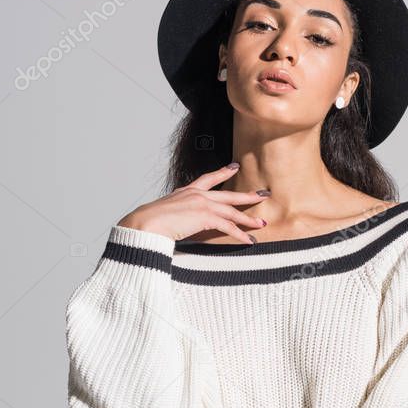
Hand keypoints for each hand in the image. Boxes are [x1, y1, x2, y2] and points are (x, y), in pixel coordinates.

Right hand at [116, 162, 270, 244]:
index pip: (208, 178)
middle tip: (263, 193)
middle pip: (228, 194)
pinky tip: (249, 240)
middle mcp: (197, 194)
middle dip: (247, 195)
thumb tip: (177, 223)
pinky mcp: (205, 217)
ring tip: (261, 223)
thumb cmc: (149, 221)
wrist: (145, 223)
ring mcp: (202, 204)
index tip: (234, 166)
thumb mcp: (165, 212)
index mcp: (186, 191)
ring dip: (248, 219)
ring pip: (232, 211)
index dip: (223, 172)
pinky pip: (228, 227)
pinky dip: (240, 235)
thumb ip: (176, 214)